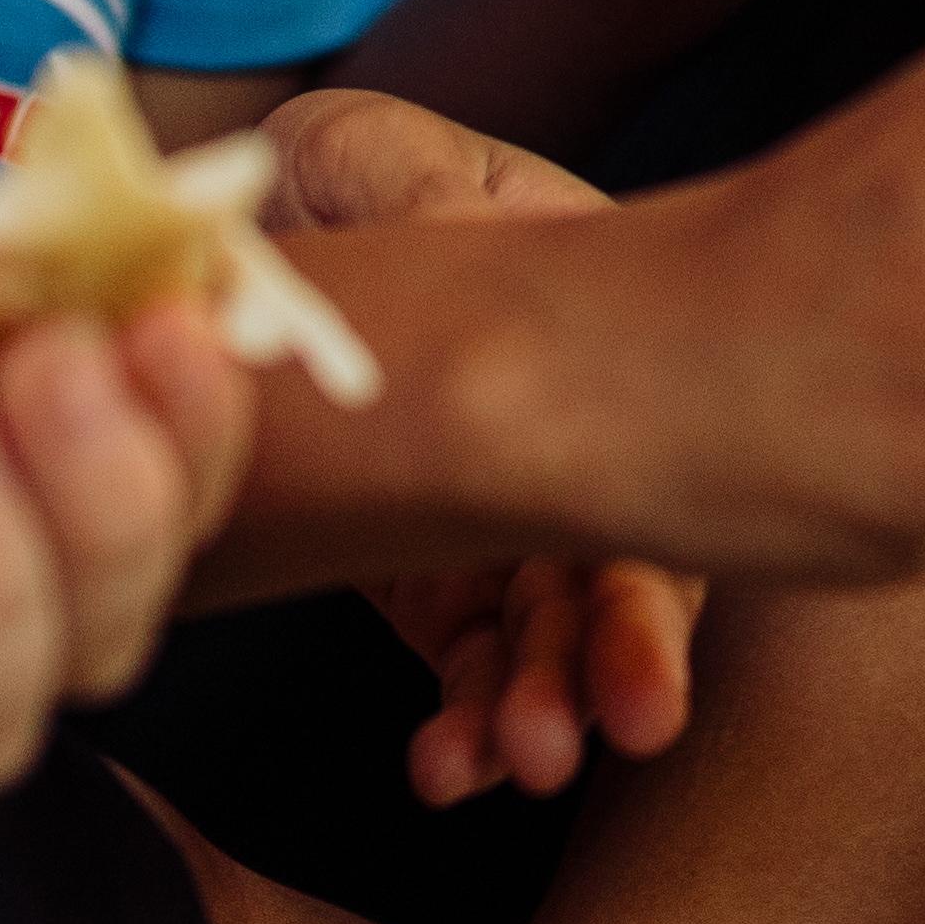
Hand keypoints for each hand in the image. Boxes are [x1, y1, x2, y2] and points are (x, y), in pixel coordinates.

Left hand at [256, 94, 697, 797]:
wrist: (260, 219)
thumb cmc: (343, 173)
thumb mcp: (384, 158)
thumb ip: (433, 200)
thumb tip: (462, 233)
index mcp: (601, 330)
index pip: (664, 447)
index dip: (659, 555)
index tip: (641, 660)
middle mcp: (581, 434)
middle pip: (630, 557)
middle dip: (620, 659)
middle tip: (594, 733)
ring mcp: (512, 518)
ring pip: (555, 631)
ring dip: (540, 703)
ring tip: (501, 763)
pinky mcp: (439, 581)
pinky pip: (473, 664)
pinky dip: (467, 720)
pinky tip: (443, 765)